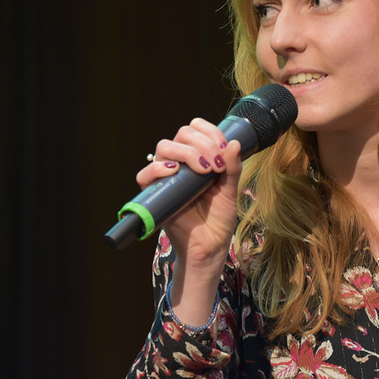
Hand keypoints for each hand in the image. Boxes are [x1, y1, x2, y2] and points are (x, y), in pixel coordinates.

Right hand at [136, 118, 242, 325]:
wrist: (208, 248)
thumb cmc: (218, 221)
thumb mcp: (230, 192)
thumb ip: (232, 168)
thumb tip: (233, 143)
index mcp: (199, 159)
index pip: (196, 130)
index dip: (209, 131)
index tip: (223, 147)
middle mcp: (181, 164)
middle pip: (181, 134)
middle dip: (201, 143)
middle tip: (215, 163)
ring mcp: (167, 177)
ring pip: (164, 147)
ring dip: (185, 152)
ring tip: (203, 169)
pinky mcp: (155, 194)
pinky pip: (145, 175)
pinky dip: (158, 169)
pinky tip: (175, 172)